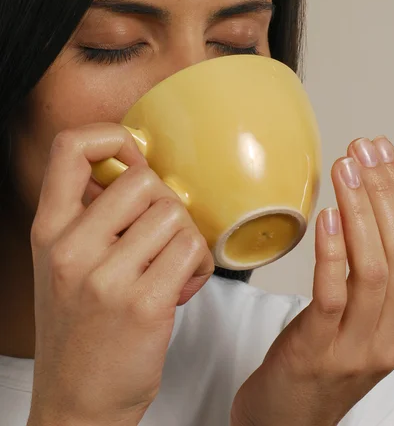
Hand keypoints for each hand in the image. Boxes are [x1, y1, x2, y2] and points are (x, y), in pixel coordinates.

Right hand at [28, 124, 213, 425]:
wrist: (78, 402)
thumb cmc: (79, 328)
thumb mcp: (63, 262)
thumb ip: (90, 213)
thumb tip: (136, 165)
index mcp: (49, 229)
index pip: (70, 147)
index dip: (110, 137)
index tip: (133, 158)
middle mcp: (71, 248)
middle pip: (143, 180)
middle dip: (165, 202)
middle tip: (162, 234)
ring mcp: (105, 277)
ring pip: (174, 213)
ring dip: (185, 237)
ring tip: (173, 265)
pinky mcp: (143, 304)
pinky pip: (192, 249)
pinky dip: (200, 264)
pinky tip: (184, 284)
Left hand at [231, 136, 393, 425]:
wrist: (286, 422)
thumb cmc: (320, 362)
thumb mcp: (366, 318)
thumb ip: (393, 273)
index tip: (383, 151)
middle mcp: (390, 334)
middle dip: (383, 192)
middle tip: (365, 149)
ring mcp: (356, 345)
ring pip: (371, 268)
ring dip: (359, 211)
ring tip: (346, 169)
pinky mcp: (318, 349)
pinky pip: (332, 294)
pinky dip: (332, 251)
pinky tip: (327, 216)